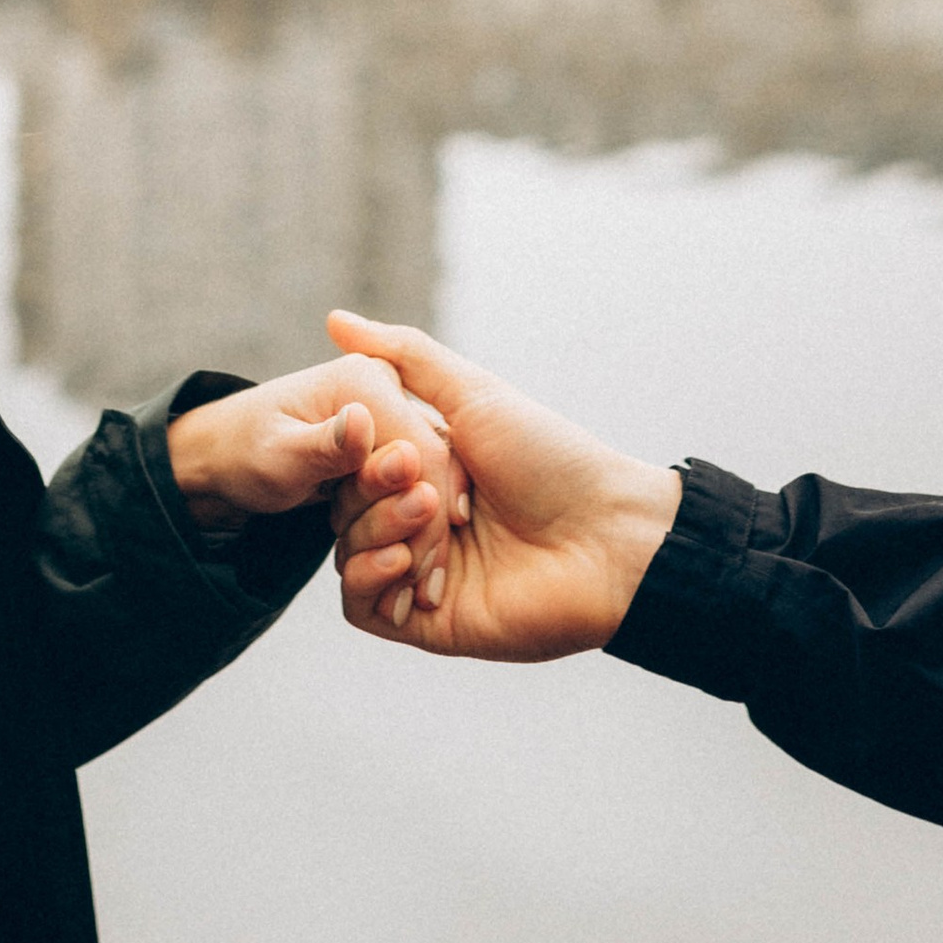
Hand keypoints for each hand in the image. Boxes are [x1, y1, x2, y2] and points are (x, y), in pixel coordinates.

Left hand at [167, 356, 459, 562]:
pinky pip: (415, 488)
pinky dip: (408, 527)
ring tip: (401, 583)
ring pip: (429, 483)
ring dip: (416, 533)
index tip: (410, 565)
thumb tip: (362, 423)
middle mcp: (388, 390)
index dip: (426, 512)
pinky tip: (399, 565)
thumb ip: (322, 446)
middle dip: (421, 529)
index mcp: (365, 379)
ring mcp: (392, 417)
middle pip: (434, 469)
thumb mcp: (276, 457)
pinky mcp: (390, 444)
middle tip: (410, 587)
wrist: (226, 458)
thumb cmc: (241, 453)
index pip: (423, 452)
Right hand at [323, 312, 678, 656]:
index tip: (396, 445)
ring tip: (428, 517)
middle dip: (371, 494)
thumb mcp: (475, 393)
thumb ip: (406, 356)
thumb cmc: (551, 461)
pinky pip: (360, 609)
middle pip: (346, 509)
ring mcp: (421, 574)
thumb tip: (335, 319)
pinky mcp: (427, 623)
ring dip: (375, 531)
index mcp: (428, 473)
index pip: (356, 464)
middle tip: (418, 484)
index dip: (362, 455)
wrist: (607, 538)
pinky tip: (403, 561)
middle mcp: (421, 524)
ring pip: (348, 555)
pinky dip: (368, 580)